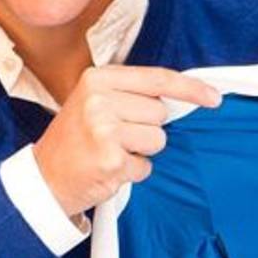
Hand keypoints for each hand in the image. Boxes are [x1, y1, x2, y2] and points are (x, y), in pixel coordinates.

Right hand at [32, 65, 221, 216]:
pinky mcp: (111, 160)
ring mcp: (105, 131)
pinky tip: (109, 168)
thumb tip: (182, 96)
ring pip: (158, 139)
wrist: (44, 178)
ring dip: (141, 151)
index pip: (158, 79)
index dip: (190, 89)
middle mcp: (100, 101)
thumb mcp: (95, 102)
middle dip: (146, 128)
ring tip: (112, 151)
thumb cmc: (76, 139)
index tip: (213, 97)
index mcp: (98, 80)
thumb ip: (132, 94)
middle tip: (116, 136)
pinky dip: (133, 171)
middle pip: (160, 113)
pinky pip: (146, 166)